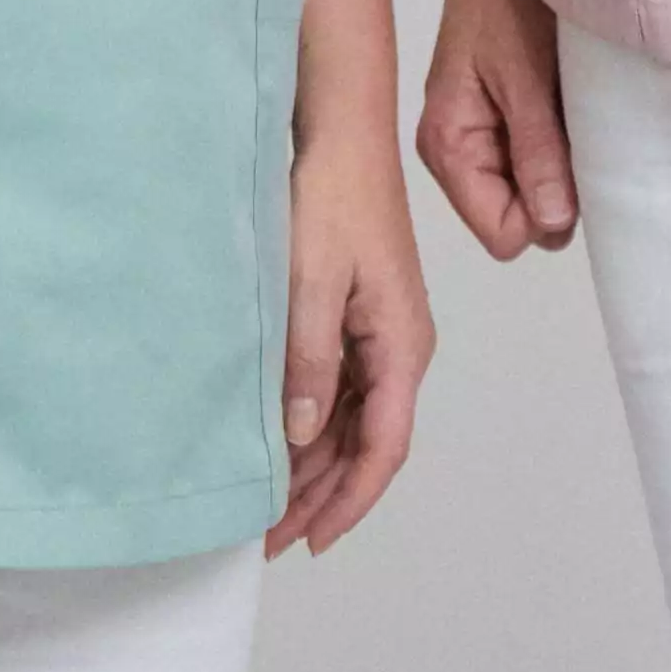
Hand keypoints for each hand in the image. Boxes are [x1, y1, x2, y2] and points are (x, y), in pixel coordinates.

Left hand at [271, 133, 434, 553]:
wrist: (341, 131)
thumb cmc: (331, 195)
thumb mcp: (311, 279)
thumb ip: (308, 359)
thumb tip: (301, 435)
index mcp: (401, 345)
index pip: (383, 448)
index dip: (348, 502)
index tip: (310, 540)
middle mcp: (399, 349)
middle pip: (368, 445)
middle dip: (324, 498)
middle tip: (271, 540)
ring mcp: (378, 334)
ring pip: (352, 423)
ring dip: (315, 468)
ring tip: (268, 509)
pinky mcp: (356, 318)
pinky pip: (339, 391)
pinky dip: (311, 427)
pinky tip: (279, 447)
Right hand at [412, 0, 579, 257]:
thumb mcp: (523, 75)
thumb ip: (537, 151)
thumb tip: (552, 227)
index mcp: (448, 146)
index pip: (502, 232)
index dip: (541, 211)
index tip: (569, 165)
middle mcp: (460, 151)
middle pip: (518, 216)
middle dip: (554, 187)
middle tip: (574, 130)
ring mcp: (483, 136)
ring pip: (534, 190)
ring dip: (561, 162)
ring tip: (572, 111)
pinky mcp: (505, 118)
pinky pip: (540, 159)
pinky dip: (562, 141)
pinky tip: (569, 105)